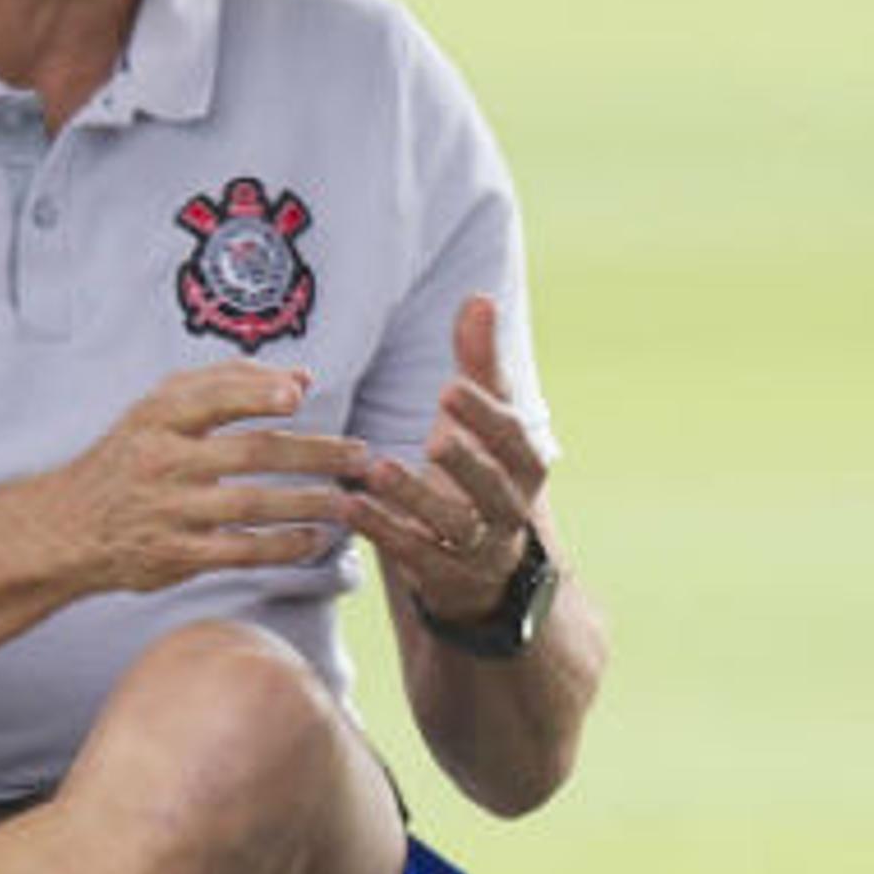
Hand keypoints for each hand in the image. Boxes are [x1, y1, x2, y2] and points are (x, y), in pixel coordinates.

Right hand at [60, 362, 367, 593]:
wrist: (70, 527)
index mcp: (158, 417)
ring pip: (253, 504)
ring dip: (309, 502)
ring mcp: (169, 510)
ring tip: (349, 501)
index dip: (255, 393)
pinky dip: (283, 545)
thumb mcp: (160, 410)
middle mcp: (163, 461)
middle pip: (250, 452)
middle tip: (360, 455)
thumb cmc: (130, 457)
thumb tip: (302, 378)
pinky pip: (241, 550)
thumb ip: (228, 384)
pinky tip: (316, 539)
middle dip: (314, 453)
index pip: (210, 397)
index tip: (298, 394)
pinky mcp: (176, 555)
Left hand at [344, 295, 549, 624]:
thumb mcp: (485, 419)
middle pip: (494, 488)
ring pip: (453, 526)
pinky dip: (380, 529)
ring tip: (376, 469)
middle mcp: (510, 510)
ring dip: (414, 498)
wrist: (485, 567)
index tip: (450, 388)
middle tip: (434, 436)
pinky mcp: (441, 574)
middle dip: (466, 464)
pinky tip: (347, 505)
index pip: (513, 439)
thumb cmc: (481, 469)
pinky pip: (412, 554)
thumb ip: (480, 363)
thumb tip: (478, 299)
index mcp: (525, 466)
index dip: (485, 416)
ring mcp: (478, 549)